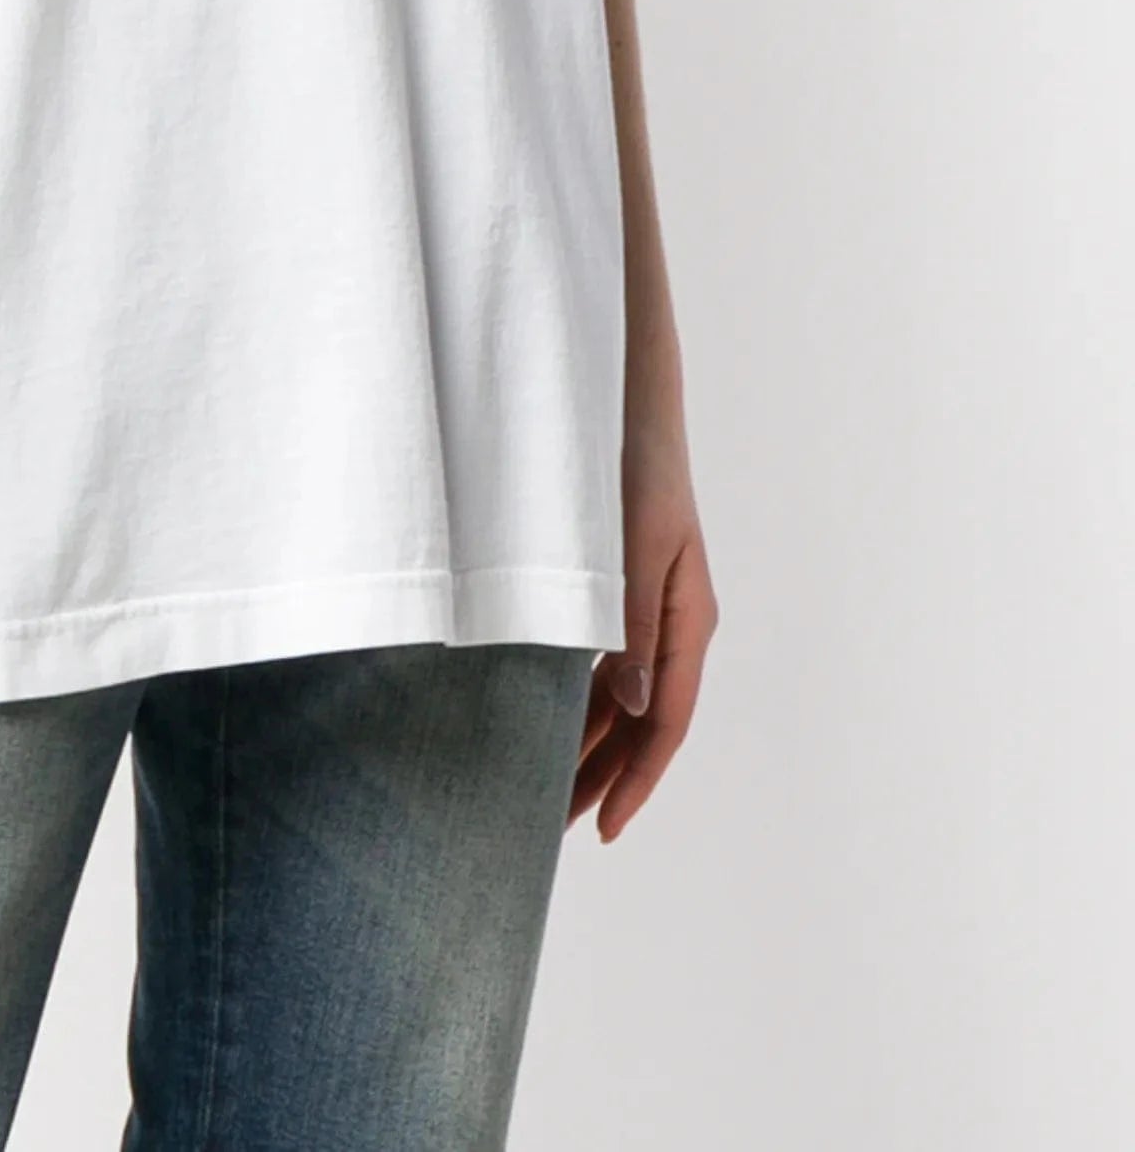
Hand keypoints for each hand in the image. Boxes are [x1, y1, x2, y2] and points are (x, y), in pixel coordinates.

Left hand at [571, 405, 716, 839]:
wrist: (627, 404)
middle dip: (604, 779)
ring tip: (547, 793)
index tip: (605, 829)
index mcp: (688, 620)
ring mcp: (647, 610)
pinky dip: (579, 702)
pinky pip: (604, 666)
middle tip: (556, 830)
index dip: (636, 780)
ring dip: (589, 746)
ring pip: (621, 699)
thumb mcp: (631, 548)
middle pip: (642, 723)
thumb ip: (630, 625)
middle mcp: (672, 623)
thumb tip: (637, 704)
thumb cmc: (633, 468)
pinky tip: (550, 724)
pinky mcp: (620, 591)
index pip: (666, 723)